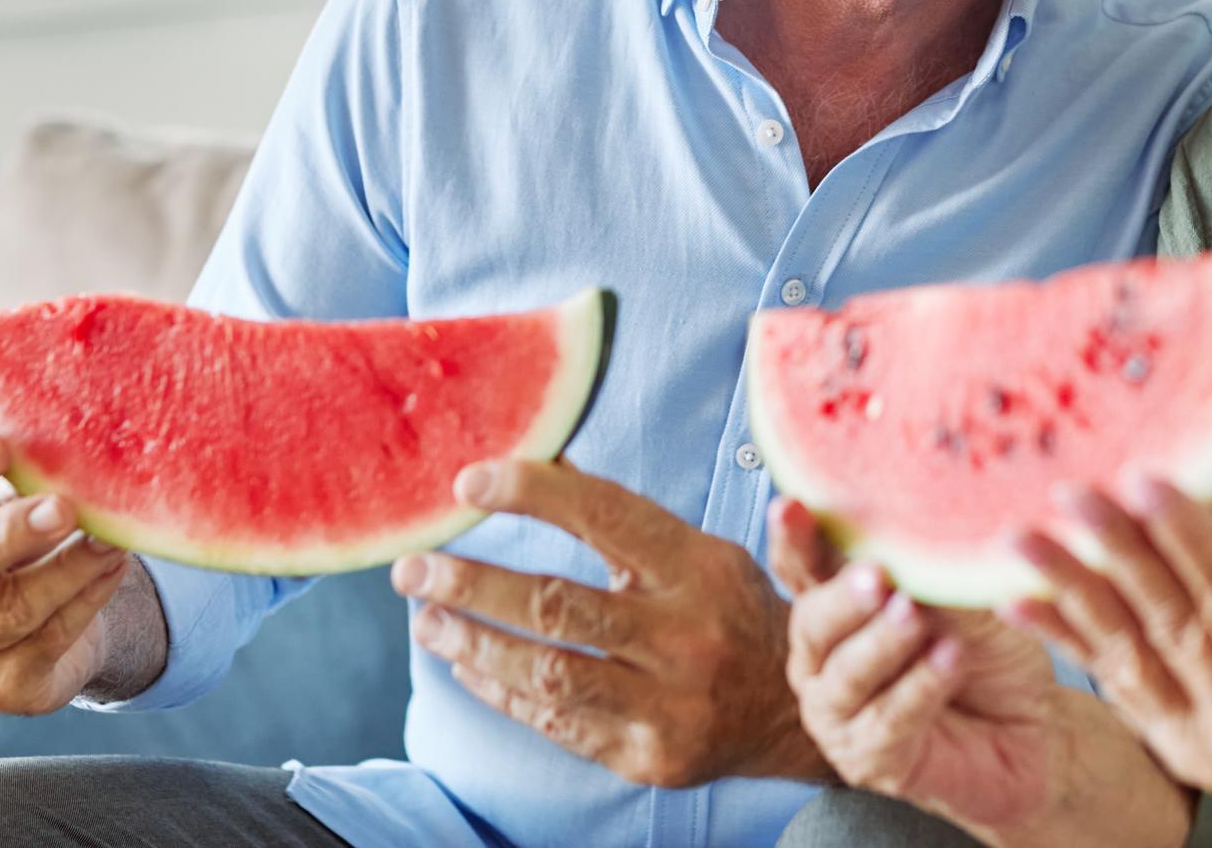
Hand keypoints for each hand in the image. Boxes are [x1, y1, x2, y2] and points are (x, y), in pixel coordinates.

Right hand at [0, 428, 132, 714]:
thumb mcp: (14, 502)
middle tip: (62, 507)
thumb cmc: (24, 544)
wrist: (52, 626)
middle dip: (7, 535)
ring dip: (69, 568)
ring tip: (114, 537)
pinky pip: (48, 640)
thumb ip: (24, 470)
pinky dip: (88, 599)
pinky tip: (115, 567)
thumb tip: (75, 423)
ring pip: (9, 610)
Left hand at [392, 458, 821, 787]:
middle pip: (558, 603)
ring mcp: (666, 700)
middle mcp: (683, 633)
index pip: (604, 516)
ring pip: (548, 670)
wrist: (797, 715)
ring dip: (474, 644)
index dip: (531, 494)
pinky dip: (502, 692)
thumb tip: (549, 458)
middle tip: (413, 568)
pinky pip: (556, 722)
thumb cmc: (736, 614)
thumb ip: (631, 517)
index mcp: (697, 567)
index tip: (468, 483)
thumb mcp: (705, 551)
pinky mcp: (646, 754)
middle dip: (473, 584)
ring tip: (426, 619)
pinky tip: (466, 666)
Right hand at [774, 499, 1056, 833]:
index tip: (788, 507)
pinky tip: (949, 660)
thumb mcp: (962, 595)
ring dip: (881, 643)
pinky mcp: (870, 759)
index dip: (793, 539)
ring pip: (844, 676)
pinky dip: (919, 686)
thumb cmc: (990, 651)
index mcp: (836, 606)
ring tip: (916, 617)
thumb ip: (923, 566)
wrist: (1035, 728)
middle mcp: (824, 660)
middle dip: (842, 598)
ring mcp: (840, 714)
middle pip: (812, 623)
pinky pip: (887, 721)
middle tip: (875, 576)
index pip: (803, 568)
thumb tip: (910, 517)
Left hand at [1004, 477, 1211, 821]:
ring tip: (1021, 542)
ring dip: (1072, 594)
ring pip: (1135, 660)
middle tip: (1071, 492)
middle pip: (1177, 625)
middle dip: (1116, 551)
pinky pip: (1124, 690)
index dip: (1188, 535)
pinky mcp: (1191, 758)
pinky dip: (1074, 641)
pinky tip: (1027, 602)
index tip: (1145, 476)